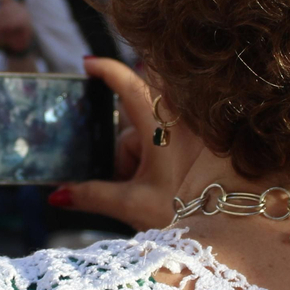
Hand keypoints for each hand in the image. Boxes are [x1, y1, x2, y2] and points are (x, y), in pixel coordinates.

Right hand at [52, 57, 203, 230]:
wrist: (232, 225)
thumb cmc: (188, 213)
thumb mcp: (132, 204)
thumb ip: (91, 195)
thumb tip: (57, 195)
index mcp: (161, 126)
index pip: (127, 84)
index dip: (105, 70)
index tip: (87, 64)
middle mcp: (179, 120)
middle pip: (133, 126)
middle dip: (125, 153)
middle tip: (130, 182)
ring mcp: (192, 129)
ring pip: (149, 137)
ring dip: (142, 162)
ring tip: (154, 194)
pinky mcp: (201, 141)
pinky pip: (167, 143)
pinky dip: (159, 162)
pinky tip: (167, 187)